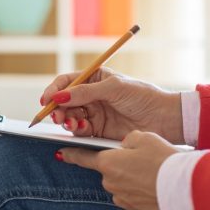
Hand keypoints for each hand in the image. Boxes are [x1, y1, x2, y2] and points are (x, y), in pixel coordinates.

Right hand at [41, 68, 183, 143]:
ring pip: (70, 116)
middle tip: (56, 115)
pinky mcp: (99, 130)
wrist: (164, 118)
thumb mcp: (113, 88)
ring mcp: (94, 113)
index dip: (54, 90)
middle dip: (57, 108)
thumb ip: (84, 92)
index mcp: (95, 78)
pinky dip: (76, 129)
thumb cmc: (142, 96)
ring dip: (66, 119)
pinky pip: (80, 130)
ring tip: (72, 122)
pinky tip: (80, 128)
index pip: (67, 81)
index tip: (46, 100)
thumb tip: (58, 96)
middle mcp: (91, 95)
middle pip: (64, 101)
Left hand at [56, 131, 177, 209]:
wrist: (188, 191)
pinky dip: (144, 192)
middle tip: (145, 159)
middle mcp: (111, 185)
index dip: (72, 154)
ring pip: (123, 185)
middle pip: (110, 171)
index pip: (83, 158)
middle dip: (122, 165)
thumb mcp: (145, 137)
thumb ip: (127, 140)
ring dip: (134, 179)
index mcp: (108, 164)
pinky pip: (135, 198)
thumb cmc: (165, 160)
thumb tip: (124, 147)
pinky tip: (160, 186)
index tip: (60, 153)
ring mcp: (124, 201)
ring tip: (157, 173)